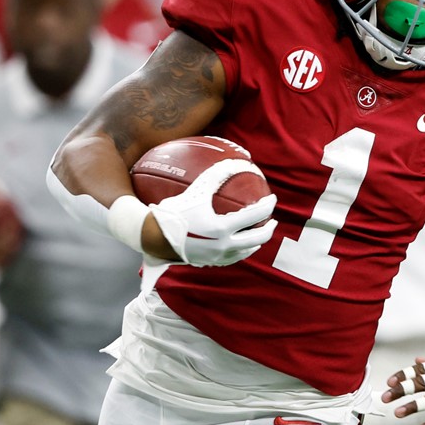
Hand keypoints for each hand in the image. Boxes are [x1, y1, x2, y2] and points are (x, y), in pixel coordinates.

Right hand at [149, 159, 275, 265]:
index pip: (255, 215)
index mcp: (222, 228)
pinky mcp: (210, 263)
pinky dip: (242, 250)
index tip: (272, 198)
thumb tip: (236, 161)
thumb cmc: (173, 211)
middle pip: (259, 238)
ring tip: (258, 231)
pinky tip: (240, 243)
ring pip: (247, 251)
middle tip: (272, 219)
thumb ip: (216, 175)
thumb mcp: (196, 191)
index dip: (268, 205)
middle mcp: (223, 245)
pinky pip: (233, 258)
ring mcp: (218, 256)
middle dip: (269, 228)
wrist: (152, 237)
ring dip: (257, 241)